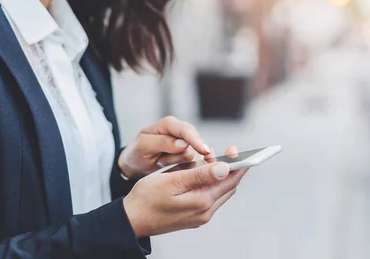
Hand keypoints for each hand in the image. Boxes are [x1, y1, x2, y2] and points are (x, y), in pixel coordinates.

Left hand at [119, 116, 223, 178]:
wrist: (136, 164)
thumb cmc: (138, 152)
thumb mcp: (144, 146)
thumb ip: (163, 142)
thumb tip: (183, 144)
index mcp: (168, 124)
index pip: (186, 130)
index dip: (196, 140)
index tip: (204, 151)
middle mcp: (180, 131)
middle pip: (194, 143)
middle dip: (183, 156)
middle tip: (165, 162)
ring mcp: (185, 144)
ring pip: (193, 156)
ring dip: (178, 163)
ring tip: (163, 163)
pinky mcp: (188, 156)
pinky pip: (194, 163)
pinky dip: (186, 168)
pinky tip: (174, 168)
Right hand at [123, 158, 247, 236]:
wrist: (131, 220)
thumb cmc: (147, 197)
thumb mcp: (173, 180)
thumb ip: (201, 175)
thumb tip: (226, 168)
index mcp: (202, 201)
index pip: (230, 180)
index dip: (238, 164)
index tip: (238, 150)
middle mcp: (205, 212)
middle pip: (227, 186)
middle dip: (228, 167)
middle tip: (223, 151)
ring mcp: (200, 216)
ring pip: (218, 191)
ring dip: (217, 175)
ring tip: (207, 160)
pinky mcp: (193, 217)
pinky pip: (208, 197)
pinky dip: (208, 183)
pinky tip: (199, 173)